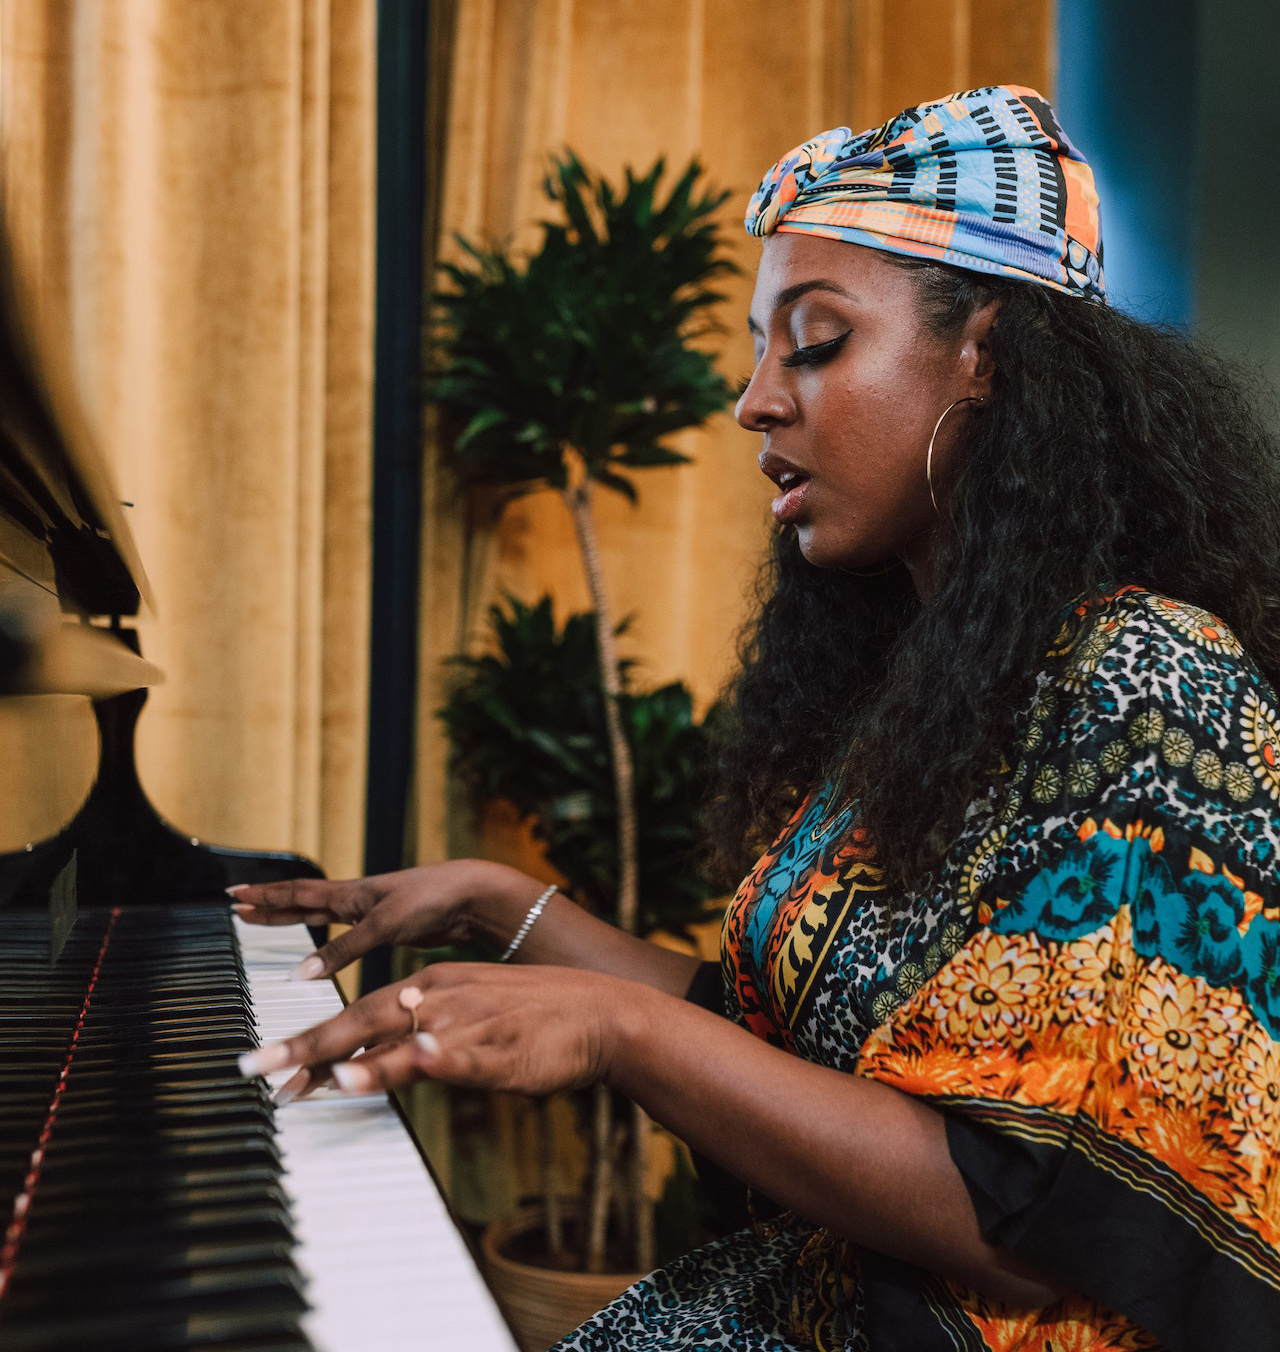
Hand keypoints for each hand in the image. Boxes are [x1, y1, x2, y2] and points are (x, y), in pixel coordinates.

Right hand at [228, 861, 542, 979]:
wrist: (473, 896)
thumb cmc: (432, 900)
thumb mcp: (384, 925)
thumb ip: (344, 950)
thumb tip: (302, 974)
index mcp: (351, 895)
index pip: (298, 894)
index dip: (265, 897)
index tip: (233, 895)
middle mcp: (358, 900)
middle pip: (304, 901)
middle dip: (270, 904)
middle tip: (239, 905)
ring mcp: (373, 913)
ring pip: (323, 915)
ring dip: (294, 918)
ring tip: (267, 917)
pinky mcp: (391, 927)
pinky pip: (346, 933)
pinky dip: (328, 941)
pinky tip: (323, 950)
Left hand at [239, 962, 627, 1100]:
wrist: (600, 1012)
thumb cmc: (535, 1019)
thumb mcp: (471, 1014)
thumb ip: (422, 1036)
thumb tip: (377, 1059)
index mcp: (432, 986)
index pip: (358, 1012)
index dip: (310, 1041)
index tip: (265, 1065)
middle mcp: (441, 997)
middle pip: (363, 1019)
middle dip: (305, 1046)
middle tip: (254, 1068)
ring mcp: (469, 1022)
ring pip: (402, 1037)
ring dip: (355, 1058)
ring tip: (311, 1081)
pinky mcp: (500, 1049)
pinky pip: (456, 1057)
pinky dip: (428, 1060)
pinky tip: (401, 1067)